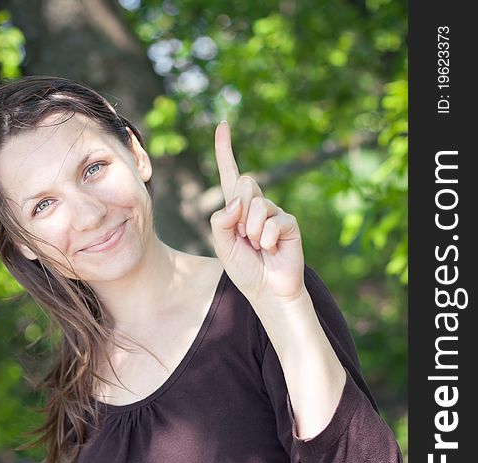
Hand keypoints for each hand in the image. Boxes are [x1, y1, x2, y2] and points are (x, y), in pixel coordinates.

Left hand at [210, 121, 304, 304]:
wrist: (267, 290)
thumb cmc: (244, 269)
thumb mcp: (222, 245)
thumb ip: (221, 220)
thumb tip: (238, 200)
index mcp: (236, 209)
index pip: (229, 175)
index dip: (224, 150)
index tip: (222, 124)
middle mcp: (255, 206)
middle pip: (244, 182)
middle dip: (240, 210)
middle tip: (244, 236)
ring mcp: (274, 213)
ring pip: (257, 203)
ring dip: (252, 230)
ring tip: (257, 246)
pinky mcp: (289, 223)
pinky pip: (274, 221)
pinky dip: (267, 239)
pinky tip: (271, 250)